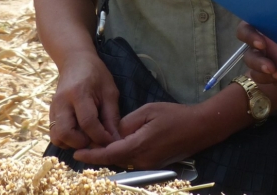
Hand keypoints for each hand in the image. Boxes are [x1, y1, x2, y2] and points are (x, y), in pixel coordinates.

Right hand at [49, 52, 120, 149]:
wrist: (75, 61)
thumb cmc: (96, 74)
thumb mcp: (109, 91)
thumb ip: (112, 116)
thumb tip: (115, 139)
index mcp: (79, 93)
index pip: (87, 122)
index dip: (100, 136)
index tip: (110, 141)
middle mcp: (62, 103)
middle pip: (65, 133)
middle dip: (82, 143)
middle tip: (95, 140)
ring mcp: (53, 109)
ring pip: (57, 137)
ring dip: (72, 144)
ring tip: (87, 138)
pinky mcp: (50, 114)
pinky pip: (55, 134)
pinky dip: (66, 140)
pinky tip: (79, 134)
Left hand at [73, 102, 205, 168]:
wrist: (201, 128)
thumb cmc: (175, 115)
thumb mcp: (149, 111)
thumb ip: (127, 123)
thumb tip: (112, 132)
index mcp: (138, 146)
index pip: (108, 154)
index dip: (91, 155)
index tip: (76, 153)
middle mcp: (142, 161)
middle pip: (114, 160)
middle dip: (98, 154)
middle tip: (83, 144)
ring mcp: (149, 165)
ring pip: (123, 160)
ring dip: (112, 153)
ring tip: (99, 142)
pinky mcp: (154, 165)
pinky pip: (133, 160)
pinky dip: (124, 153)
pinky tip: (121, 143)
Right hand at [237, 21, 276, 84]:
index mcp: (261, 28)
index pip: (244, 30)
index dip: (249, 37)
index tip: (262, 44)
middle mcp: (259, 47)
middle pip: (249, 56)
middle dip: (259, 64)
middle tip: (272, 68)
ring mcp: (265, 64)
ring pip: (257, 74)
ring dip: (270, 77)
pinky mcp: (275, 78)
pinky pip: (276, 83)